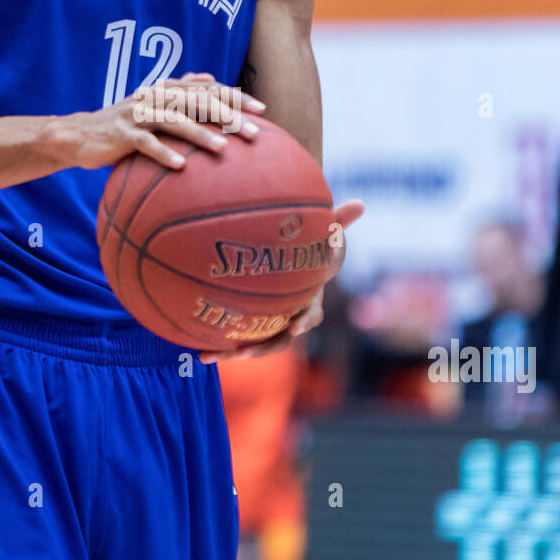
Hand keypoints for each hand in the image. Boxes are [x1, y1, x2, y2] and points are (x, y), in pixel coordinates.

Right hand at [64, 73, 265, 171]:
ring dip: (200, 134)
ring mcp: (137, 115)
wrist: (80, 134)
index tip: (262, 109)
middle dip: (227, 115)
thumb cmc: (124, 123)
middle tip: (254, 132)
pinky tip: (181, 167)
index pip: (207, 88)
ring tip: (223, 149)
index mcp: (165, 89)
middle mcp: (154, 97)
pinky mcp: (121, 134)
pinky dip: (163, 154)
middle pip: (196, 101)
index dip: (235, 96)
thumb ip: (181, 90)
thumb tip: (210, 77)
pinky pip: (145, 144)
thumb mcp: (152, 103)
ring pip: (174, 120)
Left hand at [199, 198, 364, 363]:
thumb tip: (361, 203)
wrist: (293, 269)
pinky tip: (198, 353)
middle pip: (279, 342)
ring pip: (254, 347)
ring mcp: (270, 327)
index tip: (296, 328)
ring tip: (208, 356)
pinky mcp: (251, 329)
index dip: (305, 322)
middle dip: (262, 349)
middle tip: (244, 353)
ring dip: (233, 354)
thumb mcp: (324, 236)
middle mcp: (289, 320)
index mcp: (308, 301)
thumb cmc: (309, 252)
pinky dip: (219, 348)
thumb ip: (339, 222)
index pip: (311, 315)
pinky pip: (236, 341)